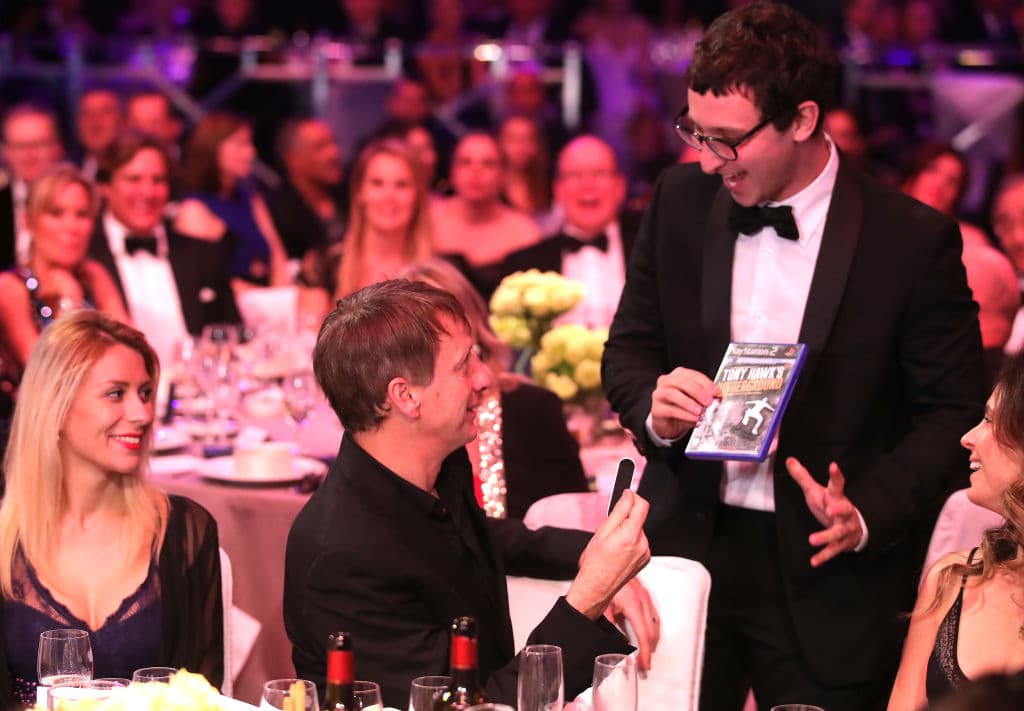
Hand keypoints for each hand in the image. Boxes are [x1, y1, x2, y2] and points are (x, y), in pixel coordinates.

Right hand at [566, 490, 650, 620]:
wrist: (596, 587)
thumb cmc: (595, 562)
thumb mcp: (602, 531)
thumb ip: (619, 510)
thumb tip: (628, 495)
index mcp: (631, 535)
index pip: (642, 505)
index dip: (633, 498)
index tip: (625, 497)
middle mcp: (642, 544)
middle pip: (639, 518)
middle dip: (625, 519)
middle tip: (610, 530)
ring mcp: (645, 553)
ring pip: (638, 531)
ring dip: (627, 531)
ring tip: (612, 544)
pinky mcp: (645, 560)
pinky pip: (639, 543)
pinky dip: (630, 542)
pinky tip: (618, 551)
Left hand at [604, 577, 659, 670]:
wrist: (609, 555)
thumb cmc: (603, 574)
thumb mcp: (602, 601)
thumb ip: (607, 620)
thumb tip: (607, 634)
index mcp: (633, 604)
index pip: (644, 635)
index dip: (645, 653)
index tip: (644, 664)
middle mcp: (643, 600)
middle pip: (652, 631)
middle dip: (649, 650)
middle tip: (643, 663)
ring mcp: (645, 596)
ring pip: (655, 623)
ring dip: (652, 639)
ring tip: (646, 651)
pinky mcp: (644, 593)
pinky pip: (652, 613)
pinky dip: (651, 626)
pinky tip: (645, 631)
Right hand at [650, 367, 718, 440]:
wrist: (669, 424)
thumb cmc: (682, 408)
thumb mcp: (696, 401)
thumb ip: (705, 398)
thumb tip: (717, 399)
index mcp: (678, 375)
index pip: (692, 375)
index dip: (706, 383)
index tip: (716, 393)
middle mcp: (666, 382)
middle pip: (681, 381)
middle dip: (697, 391)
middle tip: (708, 401)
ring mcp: (659, 395)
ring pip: (672, 394)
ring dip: (689, 402)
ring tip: (700, 411)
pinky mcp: (656, 409)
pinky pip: (670, 410)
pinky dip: (685, 414)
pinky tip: (694, 418)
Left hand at [786, 457, 863, 566]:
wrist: (853, 527)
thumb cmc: (830, 505)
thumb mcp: (815, 491)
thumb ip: (803, 476)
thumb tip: (788, 459)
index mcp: (836, 497)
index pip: (837, 484)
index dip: (836, 475)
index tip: (833, 466)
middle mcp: (844, 512)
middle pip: (845, 509)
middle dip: (839, 509)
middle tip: (831, 510)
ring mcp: (845, 528)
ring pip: (839, 532)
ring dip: (826, 536)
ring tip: (812, 540)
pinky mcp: (843, 543)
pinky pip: (833, 550)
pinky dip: (824, 556)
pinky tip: (814, 562)